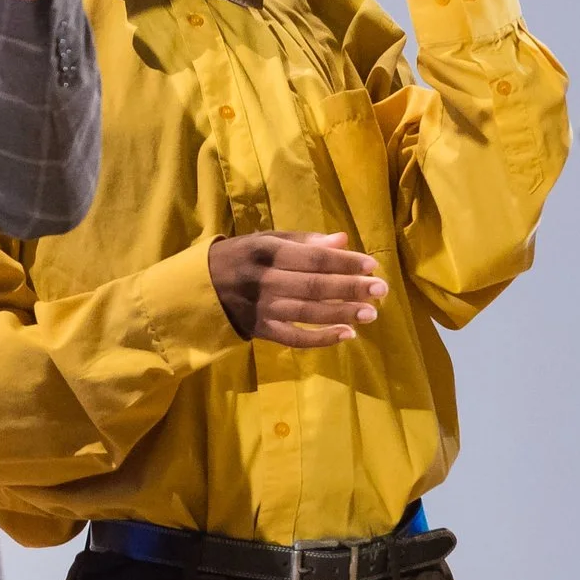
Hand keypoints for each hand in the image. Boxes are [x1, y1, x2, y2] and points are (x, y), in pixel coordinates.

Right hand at [208, 231, 387, 347]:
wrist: (199, 288)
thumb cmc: (239, 258)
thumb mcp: (265, 240)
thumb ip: (303, 241)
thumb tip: (343, 241)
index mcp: (265, 252)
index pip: (312, 258)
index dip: (344, 262)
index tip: (371, 265)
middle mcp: (264, 280)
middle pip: (314, 286)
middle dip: (349, 287)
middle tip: (381, 289)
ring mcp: (262, 308)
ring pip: (307, 312)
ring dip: (341, 313)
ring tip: (371, 313)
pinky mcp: (260, 330)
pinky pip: (293, 338)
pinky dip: (320, 338)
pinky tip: (346, 334)